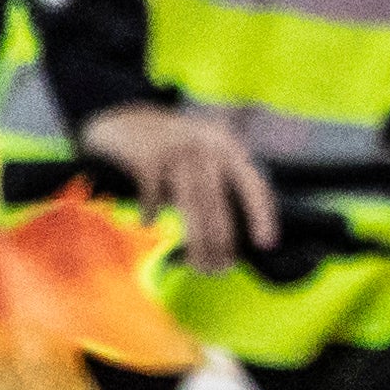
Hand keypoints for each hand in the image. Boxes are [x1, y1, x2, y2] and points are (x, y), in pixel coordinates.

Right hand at [76, 100, 277, 268]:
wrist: (123, 118)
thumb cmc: (170, 150)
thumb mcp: (203, 155)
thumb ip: (218, 187)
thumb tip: (231, 238)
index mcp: (227, 146)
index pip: (252, 184)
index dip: (262, 215)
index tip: (266, 244)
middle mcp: (205, 146)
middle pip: (218, 204)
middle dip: (221, 242)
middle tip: (221, 271)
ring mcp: (175, 149)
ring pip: (191, 205)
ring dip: (196, 240)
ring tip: (197, 265)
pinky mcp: (145, 156)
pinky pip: (153, 193)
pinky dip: (151, 212)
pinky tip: (149, 224)